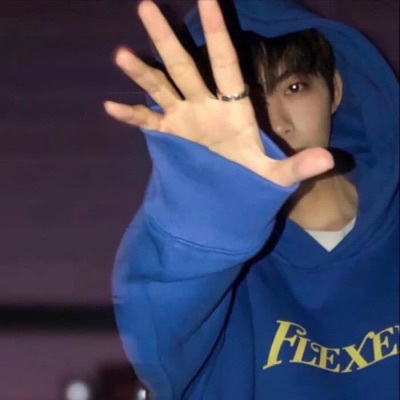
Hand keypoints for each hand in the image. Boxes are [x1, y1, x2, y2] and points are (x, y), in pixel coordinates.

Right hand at [104, 0, 333, 186]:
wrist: (232, 193)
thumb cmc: (253, 177)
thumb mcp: (276, 175)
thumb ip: (297, 166)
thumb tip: (329, 161)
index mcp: (233, 106)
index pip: (225, 61)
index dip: (217, 31)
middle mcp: (206, 104)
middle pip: (184, 67)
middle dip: (167, 39)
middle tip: (145, 5)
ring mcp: (185, 118)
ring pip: (161, 89)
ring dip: (142, 73)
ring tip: (121, 54)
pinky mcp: (171, 136)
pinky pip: (148, 124)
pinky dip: (131, 117)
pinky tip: (109, 106)